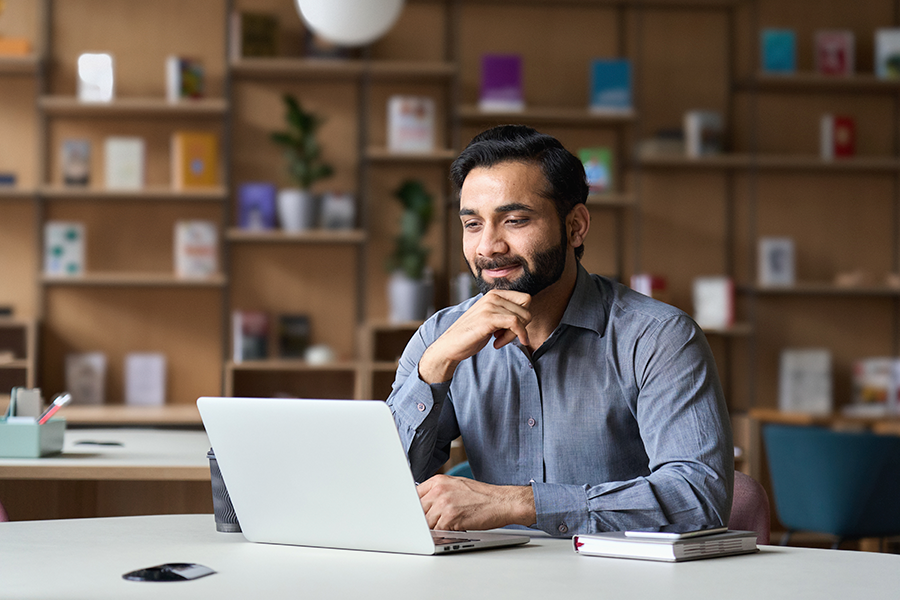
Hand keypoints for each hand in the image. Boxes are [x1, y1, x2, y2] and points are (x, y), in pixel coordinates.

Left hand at [416, 474, 534, 530]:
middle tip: (426, 526)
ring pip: (425, 523)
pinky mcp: (450, 517)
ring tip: (444, 528)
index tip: (411, 516)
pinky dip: (441, 535)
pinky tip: (450, 531)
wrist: (502, 502)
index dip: (412, 509)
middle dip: (421, 520)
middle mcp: (438, 490)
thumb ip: (438, 492)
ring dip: (432, 529)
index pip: (413, 496)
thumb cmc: (482, 496)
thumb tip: (422, 504)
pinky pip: (436, 531)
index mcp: (438, 481)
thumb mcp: (456, 486)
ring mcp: (444, 503)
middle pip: (417, 510)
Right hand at [418, 290, 531, 383]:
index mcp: (494, 294)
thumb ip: (505, 313)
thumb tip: (527, 316)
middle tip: (504, 337)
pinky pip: (516, 324)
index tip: (511, 329)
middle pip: (526, 308)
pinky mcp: (488, 318)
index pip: (525, 299)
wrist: (450, 345)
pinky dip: (514, 336)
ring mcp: (490, 306)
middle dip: (521, 326)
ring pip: (522, 317)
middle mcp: (492, 296)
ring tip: (498, 341)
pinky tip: (498, 344)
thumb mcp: (490, 318)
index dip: (523, 317)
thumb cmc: (471, 334)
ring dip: (514, 334)